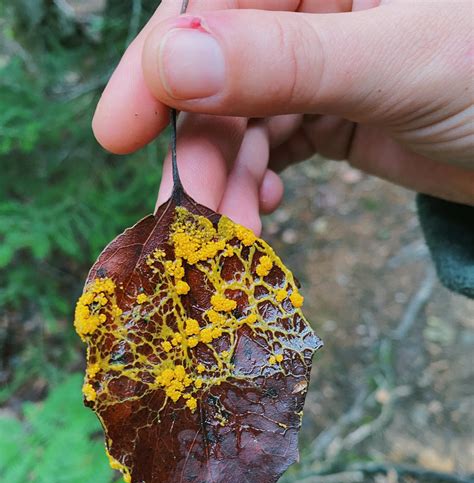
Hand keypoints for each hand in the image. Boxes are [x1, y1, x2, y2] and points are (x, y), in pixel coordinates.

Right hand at [93, 0, 472, 207]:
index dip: (158, 67)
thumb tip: (171, 62)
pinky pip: (270, 145)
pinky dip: (256, 182)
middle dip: (201, 154)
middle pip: (217, 77)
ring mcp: (314, 64)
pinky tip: (261, 210)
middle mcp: (307, 9)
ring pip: (240, 122)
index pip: (211, 5)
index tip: (120, 132)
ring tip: (233, 238)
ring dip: (227, 184)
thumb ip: (282, 61)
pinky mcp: (326, 112)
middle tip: (191, 221)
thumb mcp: (395, 62)